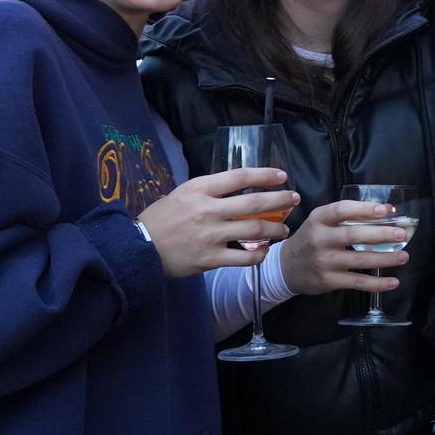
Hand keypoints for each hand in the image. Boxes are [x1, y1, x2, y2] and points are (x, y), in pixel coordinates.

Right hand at [136, 167, 295, 278]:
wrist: (139, 248)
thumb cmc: (162, 218)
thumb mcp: (183, 193)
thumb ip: (210, 190)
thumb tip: (240, 186)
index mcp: (199, 189)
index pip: (240, 177)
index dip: (265, 175)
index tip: (282, 176)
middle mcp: (207, 210)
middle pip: (254, 203)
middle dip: (280, 200)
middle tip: (294, 199)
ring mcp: (210, 235)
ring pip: (254, 230)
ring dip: (275, 229)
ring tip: (284, 229)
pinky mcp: (210, 258)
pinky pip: (244, 257)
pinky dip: (259, 254)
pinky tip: (264, 250)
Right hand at [276, 199, 411, 296]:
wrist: (285, 268)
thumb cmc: (310, 239)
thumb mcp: (319, 221)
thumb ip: (344, 216)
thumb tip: (383, 212)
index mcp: (319, 219)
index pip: (342, 210)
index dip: (365, 209)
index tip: (387, 210)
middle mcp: (320, 239)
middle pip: (354, 235)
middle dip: (381, 234)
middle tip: (401, 234)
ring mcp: (324, 261)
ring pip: (360, 260)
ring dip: (386, 258)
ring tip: (404, 256)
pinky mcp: (328, 281)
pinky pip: (358, 282)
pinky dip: (377, 284)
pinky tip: (393, 282)